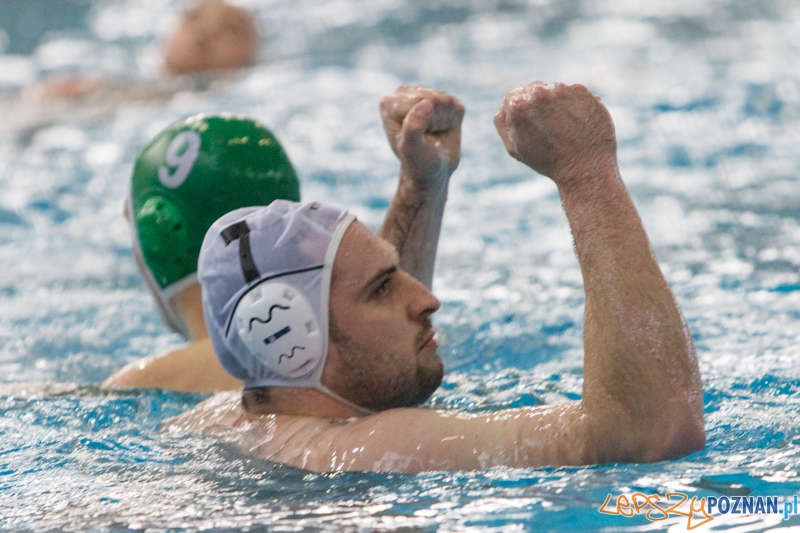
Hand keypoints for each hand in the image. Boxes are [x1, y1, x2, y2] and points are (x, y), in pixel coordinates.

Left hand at [380, 84, 464, 189]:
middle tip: (427, 137)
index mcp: (389, 104)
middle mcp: (404, 94)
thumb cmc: (418, 162)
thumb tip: (426, 104)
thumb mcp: (412, 149)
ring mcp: (424, 95)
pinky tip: (443, 130)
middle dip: (435, 121)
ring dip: (445, 123)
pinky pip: (457, 107)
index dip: (425, 122)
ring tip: (434, 134)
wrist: (432, 172)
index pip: (418, 100)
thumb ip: (413, 127)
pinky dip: (454, 122)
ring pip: (446, 101)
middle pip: (434, 98)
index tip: (418, 138)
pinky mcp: (442, 101)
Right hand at [494, 82, 616, 188]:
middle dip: (537, 104)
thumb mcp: (514, 147)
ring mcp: (561, 91)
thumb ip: (503, 123)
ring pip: (553, 90)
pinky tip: (577, 122)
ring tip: (564, 127)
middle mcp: (538, 93)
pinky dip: (575, 104)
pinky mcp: (581, 92)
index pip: (512, 97)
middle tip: (549, 127)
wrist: (584, 167)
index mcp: (517, 107)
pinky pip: (573, 92)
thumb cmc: (547, 161)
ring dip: (557, 103)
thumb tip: (507, 105)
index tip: (531, 124)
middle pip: (532, 88)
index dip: (520, 112)